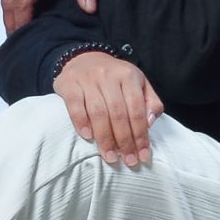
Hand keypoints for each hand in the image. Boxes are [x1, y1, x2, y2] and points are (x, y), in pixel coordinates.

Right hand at [53, 50, 162, 166]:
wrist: (84, 59)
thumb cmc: (115, 78)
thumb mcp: (138, 83)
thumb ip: (150, 102)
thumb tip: (150, 123)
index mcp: (128, 75)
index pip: (137, 109)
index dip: (141, 134)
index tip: (143, 155)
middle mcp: (108, 76)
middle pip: (118, 113)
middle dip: (125, 141)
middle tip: (128, 161)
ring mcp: (88, 79)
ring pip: (98, 112)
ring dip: (105, 138)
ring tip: (110, 156)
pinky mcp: (69, 84)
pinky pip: (75, 106)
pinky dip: (81, 122)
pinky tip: (88, 137)